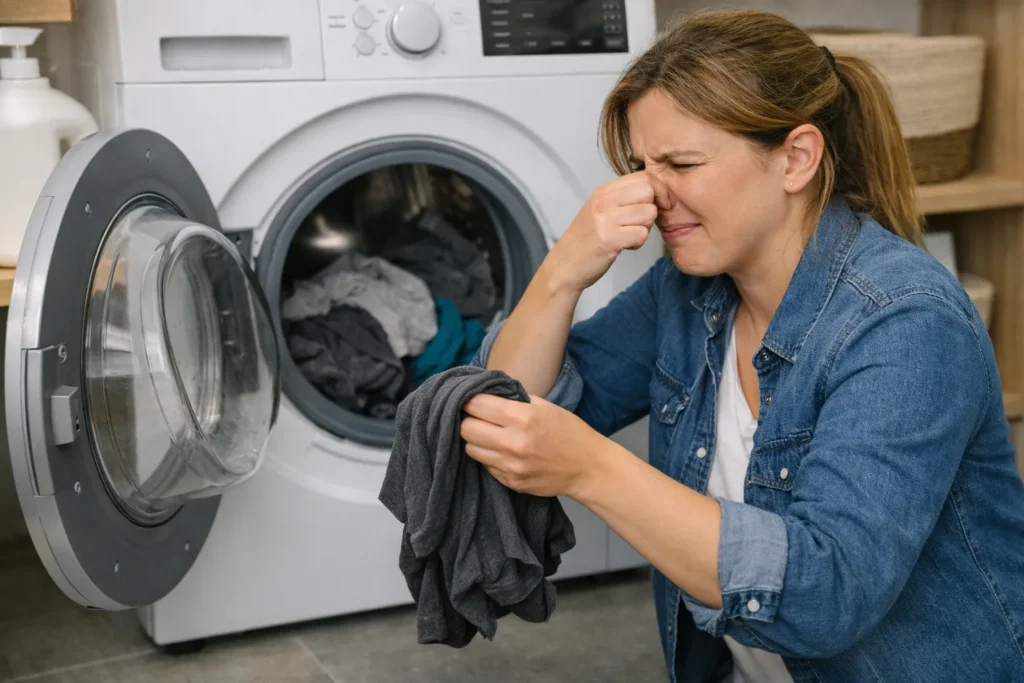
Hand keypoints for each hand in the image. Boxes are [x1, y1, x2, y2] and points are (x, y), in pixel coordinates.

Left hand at [460, 393, 604, 498]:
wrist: (589, 468)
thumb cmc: (569, 431)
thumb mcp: (546, 406)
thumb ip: (515, 399)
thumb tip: (487, 393)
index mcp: (523, 418)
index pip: (476, 405)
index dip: (471, 400)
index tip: (474, 400)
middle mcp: (513, 443)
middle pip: (467, 429)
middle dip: (469, 420)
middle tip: (479, 418)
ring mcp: (510, 466)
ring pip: (471, 449)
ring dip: (476, 440)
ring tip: (489, 436)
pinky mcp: (511, 483)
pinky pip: (485, 466)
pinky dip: (489, 457)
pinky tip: (503, 452)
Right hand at [545, 171, 674, 292]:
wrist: (564, 265)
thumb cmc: (586, 240)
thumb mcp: (601, 210)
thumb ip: (624, 198)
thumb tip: (656, 192)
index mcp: (604, 191)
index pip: (643, 176)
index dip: (659, 190)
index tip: (659, 205)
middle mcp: (604, 201)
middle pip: (648, 190)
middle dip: (654, 208)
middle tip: (642, 222)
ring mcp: (605, 219)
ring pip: (648, 213)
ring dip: (645, 228)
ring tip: (630, 235)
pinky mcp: (609, 239)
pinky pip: (641, 234)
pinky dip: (638, 243)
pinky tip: (625, 246)